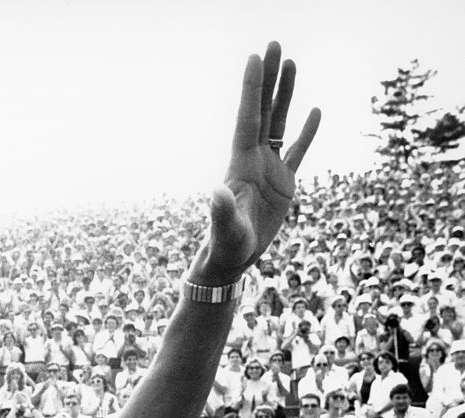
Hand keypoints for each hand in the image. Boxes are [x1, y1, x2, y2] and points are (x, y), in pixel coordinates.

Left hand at [190, 42, 320, 285]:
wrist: (233, 260)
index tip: (254, 57)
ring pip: (279, 122)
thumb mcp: (225, 229)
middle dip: (268, 78)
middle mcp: (254, 159)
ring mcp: (269, 168)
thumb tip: (216, 193)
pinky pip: (298, 150)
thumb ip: (221, 210)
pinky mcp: (284, 183)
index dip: (251, 89)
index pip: (247, 117)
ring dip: (285, 93)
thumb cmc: (225, 246)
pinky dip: (307, 131)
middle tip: (273, 44)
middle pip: (263, 109)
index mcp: (240, 163)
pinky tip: (315, 109)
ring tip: (291, 62)